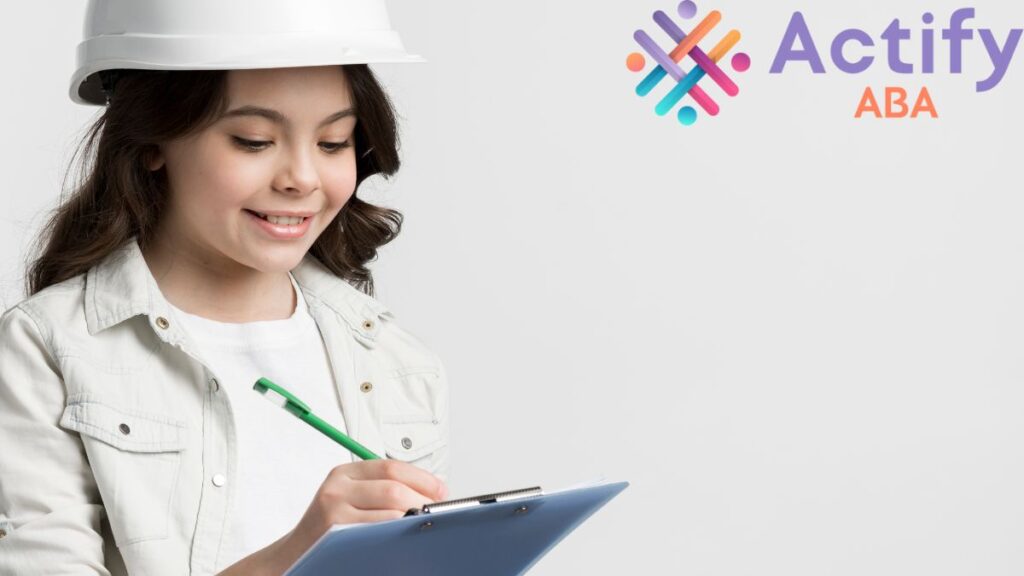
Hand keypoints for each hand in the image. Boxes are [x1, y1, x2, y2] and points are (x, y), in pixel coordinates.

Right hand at [217, 459, 447, 575]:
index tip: (441, 491)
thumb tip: (432, 490)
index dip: (422, 478)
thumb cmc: (331, 529)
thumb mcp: (351, 499)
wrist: (294, 555)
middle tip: (437, 513)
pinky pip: (377, 533)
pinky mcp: (335, 534)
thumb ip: (382, 490)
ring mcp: (333, 510)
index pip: (392, 467)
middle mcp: (337, 487)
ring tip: (426, 525)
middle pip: (393, 488)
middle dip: (422, 500)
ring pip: (389, 510)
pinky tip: (406, 539)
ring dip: (413, 519)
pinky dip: (398, 535)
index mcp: (345, 473)